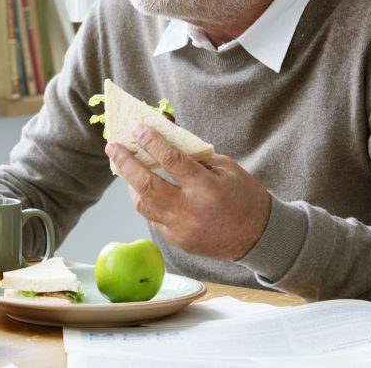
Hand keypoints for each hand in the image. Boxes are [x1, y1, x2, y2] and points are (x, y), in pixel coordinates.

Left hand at [106, 124, 270, 260]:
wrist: (258, 236)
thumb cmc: (243, 196)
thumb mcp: (226, 168)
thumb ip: (195, 155)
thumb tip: (164, 136)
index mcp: (207, 188)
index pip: (172, 161)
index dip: (152, 142)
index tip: (137, 128)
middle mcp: (190, 210)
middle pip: (147, 185)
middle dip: (125, 163)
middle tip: (112, 147)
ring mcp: (181, 229)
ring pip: (142, 204)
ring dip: (130, 183)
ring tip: (125, 167)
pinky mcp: (177, 241)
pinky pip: (152, 218)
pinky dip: (146, 201)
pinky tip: (144, 188)